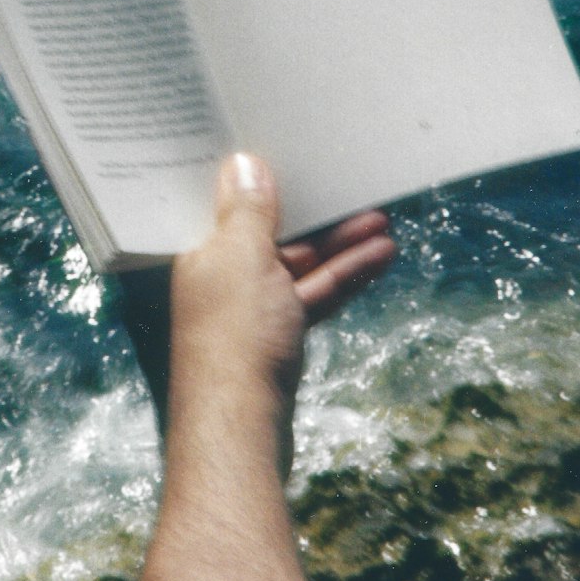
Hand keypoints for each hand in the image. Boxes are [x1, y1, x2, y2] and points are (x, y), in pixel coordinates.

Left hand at [168, 153, 395, 476]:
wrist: (242, 428)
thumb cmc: (234, 336)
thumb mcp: (243, 257)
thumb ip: (247, 210)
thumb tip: (242, 162)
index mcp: (196, 251)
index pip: (226, 204)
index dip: (259, 179)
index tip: (290, 152)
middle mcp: (216, 276)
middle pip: (269, 233)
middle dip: (315, 214)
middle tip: (357, 188)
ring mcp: (246, 310)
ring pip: (296, 266)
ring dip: (339, 246)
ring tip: (383, 224)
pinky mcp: (274, 338)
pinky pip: (311, 295)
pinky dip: (342, 279)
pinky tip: (378, 261)